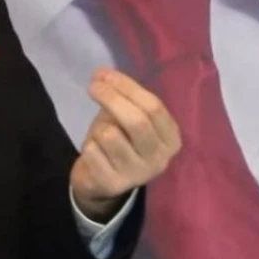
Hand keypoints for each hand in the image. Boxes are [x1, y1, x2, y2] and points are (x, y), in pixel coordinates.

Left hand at [70, 68, 180, 220]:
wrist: (103, 182)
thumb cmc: (120, 142)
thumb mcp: (129, 119)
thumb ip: (122, 96)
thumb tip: (101, 74)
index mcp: (170, 139)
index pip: (153, 107)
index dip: (126, 86)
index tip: (103, 75)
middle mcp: (160, 159)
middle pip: (137, 120)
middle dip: (111, 98)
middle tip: (93, 87)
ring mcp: (137, 174)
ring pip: (110, 136)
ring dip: (99, 128)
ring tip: (100, 136)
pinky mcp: (113, 184)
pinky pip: (92, 151)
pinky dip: (88, 145)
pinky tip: (94, 153)